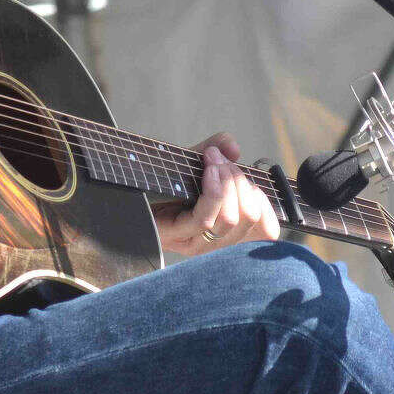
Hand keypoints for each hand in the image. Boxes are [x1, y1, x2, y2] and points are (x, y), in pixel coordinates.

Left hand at [151, 132, 280, 256]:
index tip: (255, 181)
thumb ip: (215, 151)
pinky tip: (209, 171)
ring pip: (229, 219)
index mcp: (226, 232)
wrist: (125, 191)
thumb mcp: (193, 163)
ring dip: (227, 181)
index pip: (266, 231)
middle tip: (222, 160)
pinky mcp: (177, 236)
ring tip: (213, 160)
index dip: (268, 205)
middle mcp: (215, 244)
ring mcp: (195, 243)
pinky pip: (205, 218)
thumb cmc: (160, 182)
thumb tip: (235, 148)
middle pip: (249, 219)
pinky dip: (213, 190)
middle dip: (241, 181)